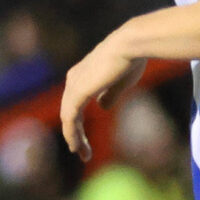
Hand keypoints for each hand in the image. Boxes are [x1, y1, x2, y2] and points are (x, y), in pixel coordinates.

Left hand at [59, 40, 143, 158]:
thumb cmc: (130, 60)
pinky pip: (71, 118)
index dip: (80, 123)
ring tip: (82, 154)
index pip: (76, 104)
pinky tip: (76, 145)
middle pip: (70, 113)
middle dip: (76, 134)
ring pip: (69, 118)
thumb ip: (109, 95)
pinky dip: (72, 133)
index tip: (86, 140)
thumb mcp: (119, 82)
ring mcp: (74, 86)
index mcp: (82, 76)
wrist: (130, 46)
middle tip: (83, 153)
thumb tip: (102, 107)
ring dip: (74, 138)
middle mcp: (74, 80)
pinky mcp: (78, 92)